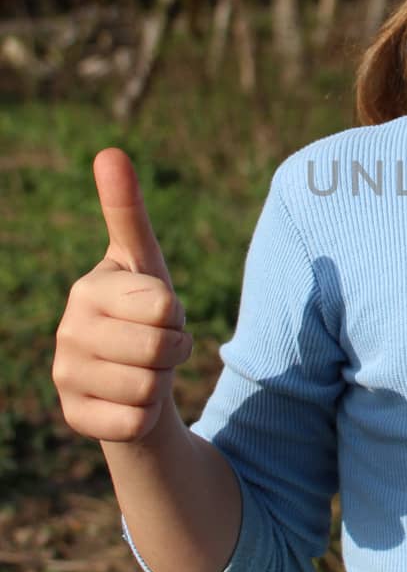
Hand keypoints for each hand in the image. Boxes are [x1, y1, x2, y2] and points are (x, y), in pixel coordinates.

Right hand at [53, 149, 191, 443]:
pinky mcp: (75, 418)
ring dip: (161, 382)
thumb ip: (127, 211)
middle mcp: (67, 331)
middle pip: (160, 349)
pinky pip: (136, 421)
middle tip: (158, 345)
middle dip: (175, 349)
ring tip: (144, 371)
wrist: (132, 380)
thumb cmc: (142, 313)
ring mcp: (65, 377)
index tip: (160, 311)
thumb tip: (109, 151)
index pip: (163, 306)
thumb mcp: (145, 263)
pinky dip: (147, 415)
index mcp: (87, 288)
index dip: (176, 314)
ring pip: (150, 387)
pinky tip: (130, 402)